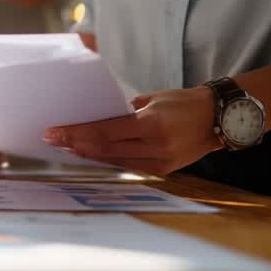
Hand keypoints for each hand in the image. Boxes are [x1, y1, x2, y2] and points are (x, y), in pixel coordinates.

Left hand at [43, 88, 222, 174]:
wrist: (218, 119)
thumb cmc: (182, 102)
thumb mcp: (151, 99)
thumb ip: (124, 112)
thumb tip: (95, 119)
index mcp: (152, 123)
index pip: (105, 131)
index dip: (76, 133)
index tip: (54, 132)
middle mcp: (156, 146)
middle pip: (105, 149)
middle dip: (75, 145)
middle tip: (52, 140)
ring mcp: (160, 161)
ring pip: (114, 160)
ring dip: (87, 154)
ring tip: (65, 147)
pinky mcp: (163, 170)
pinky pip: (128, 165)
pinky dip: (107, 159)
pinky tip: (90, 154)